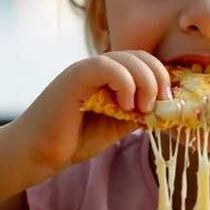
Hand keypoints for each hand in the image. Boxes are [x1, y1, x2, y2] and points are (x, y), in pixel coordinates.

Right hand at [8, 50, 169, 172]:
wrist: (39, 152)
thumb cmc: (76, 138)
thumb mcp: (119, 124)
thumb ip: (140, 112)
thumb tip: (167, 107)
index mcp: (112, 75)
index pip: (145, 62)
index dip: (162, 76)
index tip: (170, 100)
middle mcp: (100, 67)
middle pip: (141, 56)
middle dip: (159, 77)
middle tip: (161, 103)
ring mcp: (87, 69)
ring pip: (128, 59)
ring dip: (145, 82)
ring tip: (143, 108)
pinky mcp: (75, 75)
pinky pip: (107, 67)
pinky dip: (125, 83)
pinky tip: (125, 105)